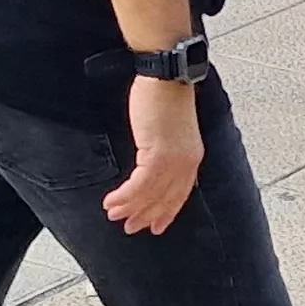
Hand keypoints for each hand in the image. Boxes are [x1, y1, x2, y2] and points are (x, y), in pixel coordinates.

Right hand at [101, 75, 203, 234]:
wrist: (166, 78)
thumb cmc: (166, 96)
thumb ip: (166, 150)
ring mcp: (173, 161)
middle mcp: (186, 163)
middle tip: (130, 227)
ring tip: (114, 215)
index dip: (166, 212)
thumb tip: (151, 164)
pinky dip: (124, 196)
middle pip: (165, 199)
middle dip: (145, 215)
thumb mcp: (172, 130)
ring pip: (149, 195)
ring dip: (129, 207)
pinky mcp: (157, 155)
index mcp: (192, 157)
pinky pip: (139, 185)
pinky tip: (112, 200)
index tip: (156, 226)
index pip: (180, 194)